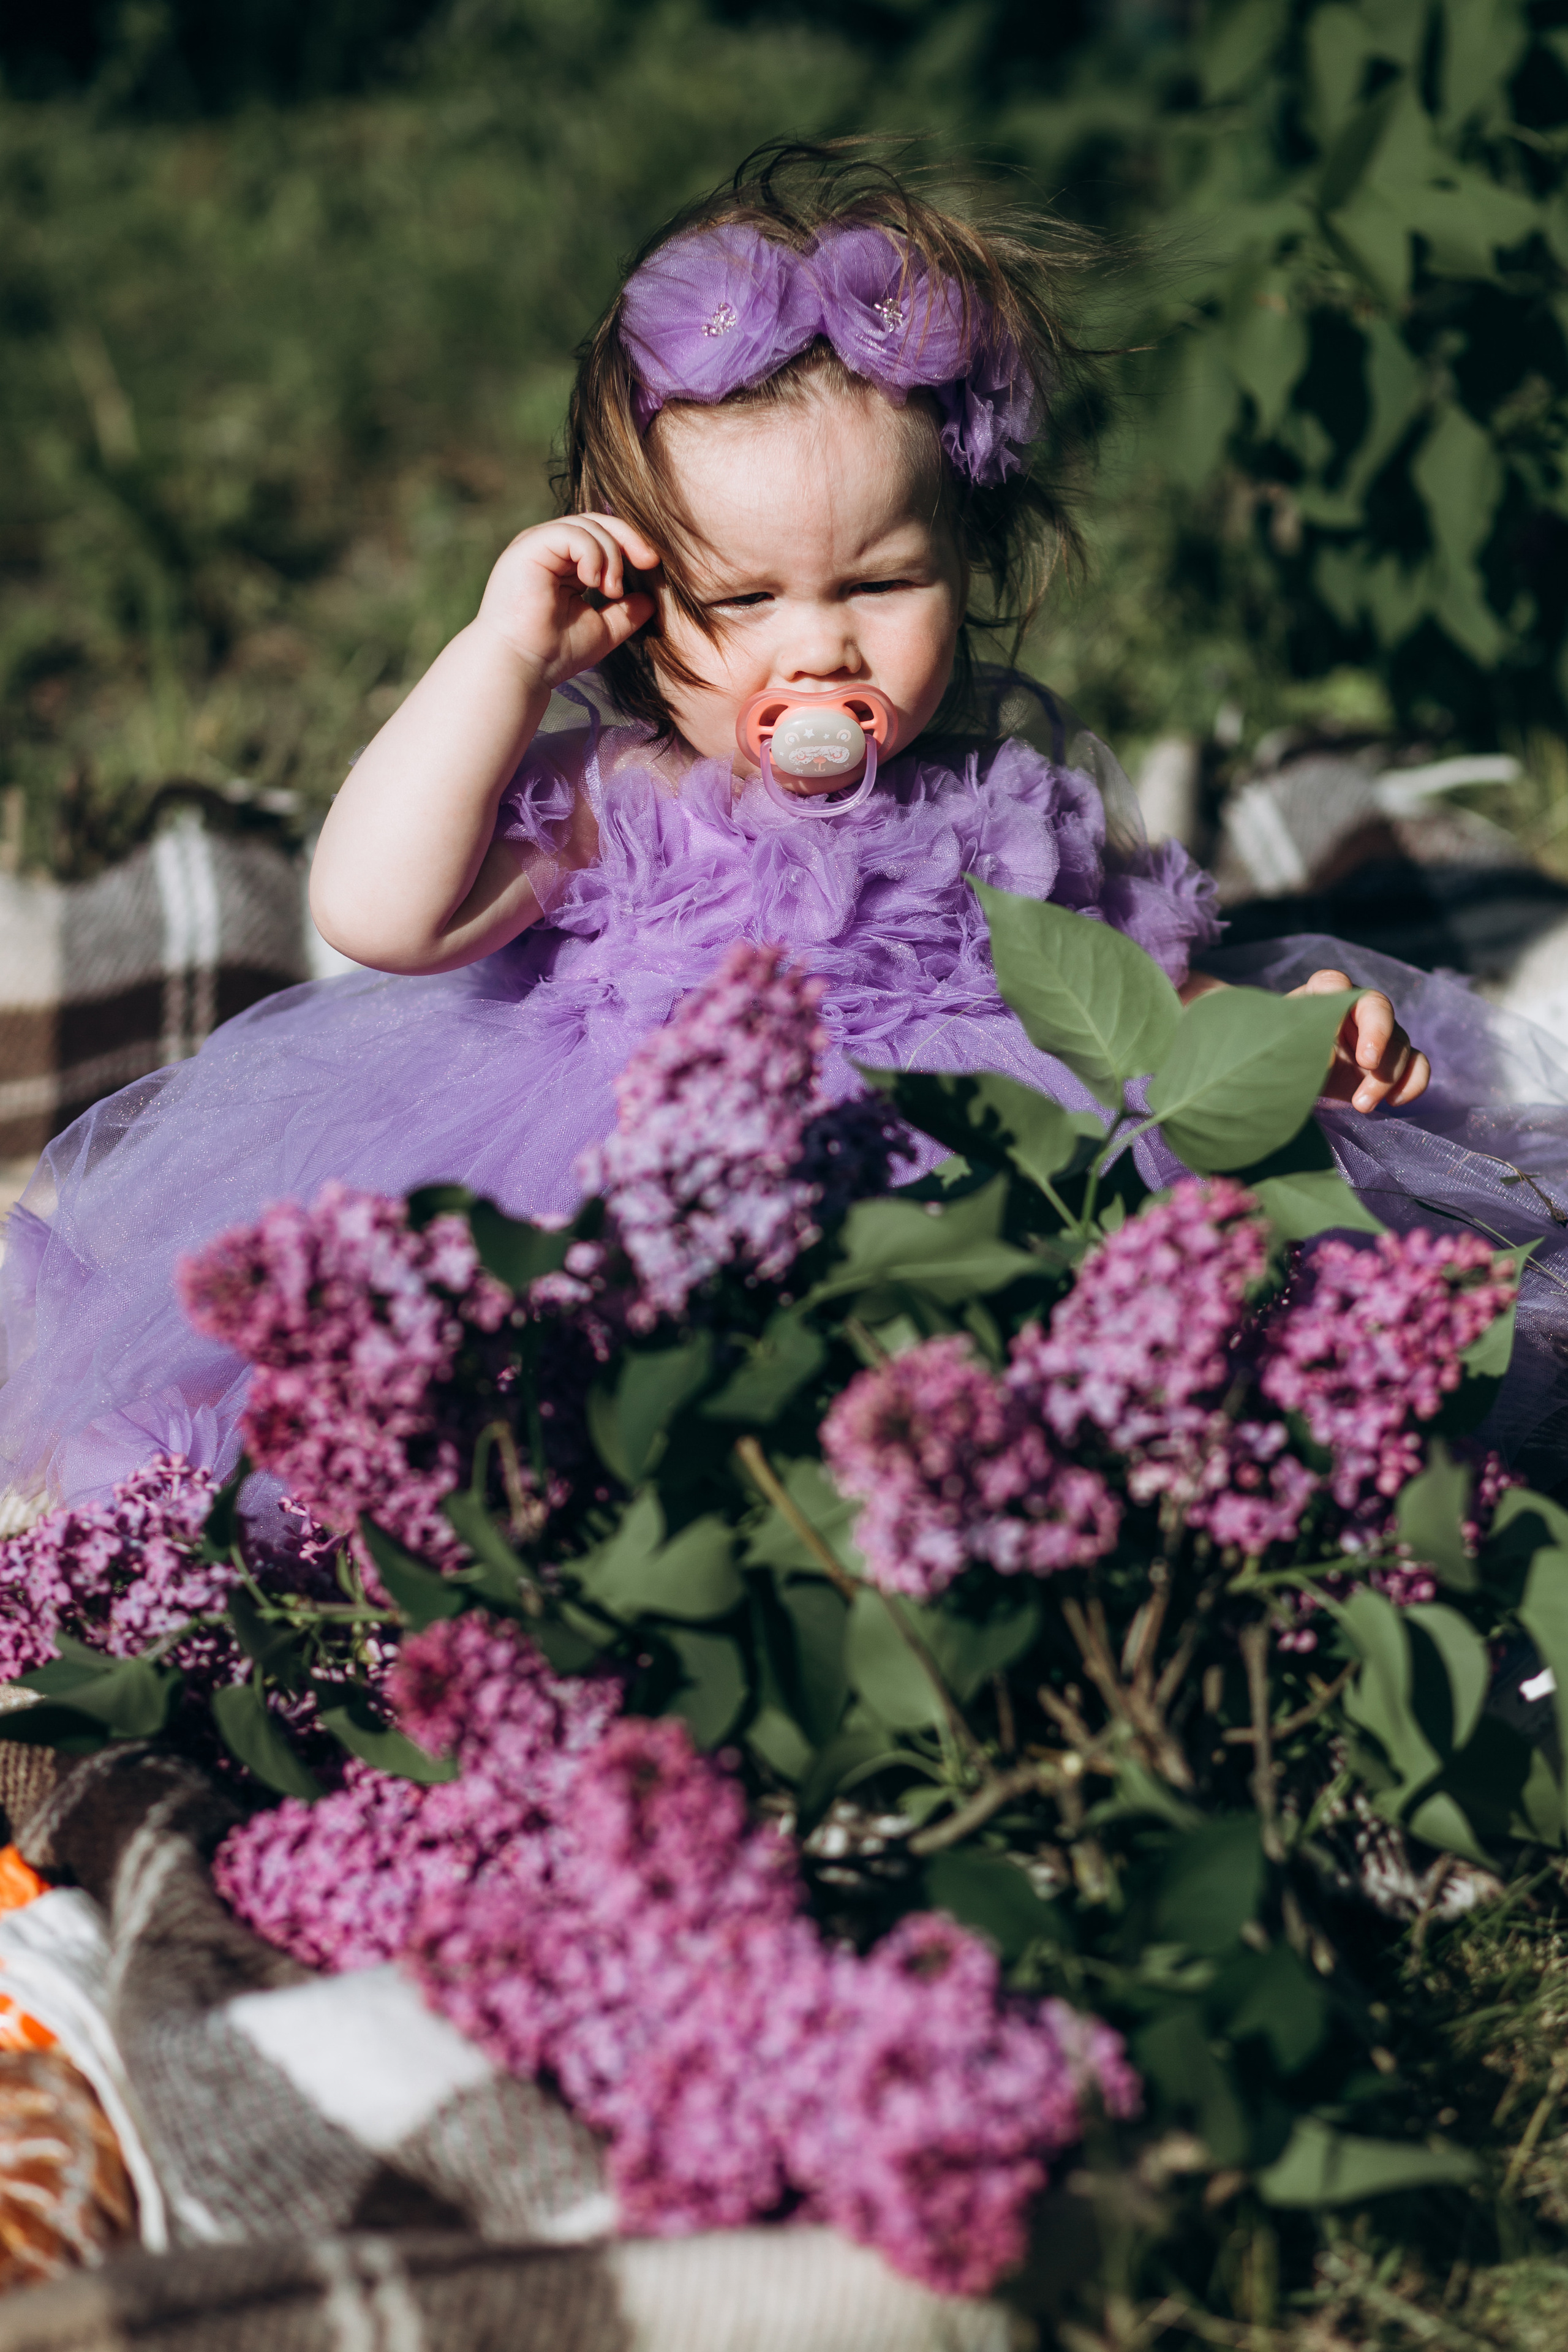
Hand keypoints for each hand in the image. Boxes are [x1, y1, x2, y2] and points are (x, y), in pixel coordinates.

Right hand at [474, 512, 660, 691]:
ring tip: (611, 590)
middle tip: (649, 561)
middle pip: (596, 522)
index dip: (629, 544)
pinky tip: (595, 581)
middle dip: (628, 538)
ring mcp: (535, 545)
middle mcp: (546, 549)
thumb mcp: (602, 630)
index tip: (652, 564)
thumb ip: (625, 612)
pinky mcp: (528, 547)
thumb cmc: (553, 654)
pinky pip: (571, 533)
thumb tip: (652, 599)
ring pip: (586, 526)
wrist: (522, 668)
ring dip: (610, 555)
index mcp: (561, 563)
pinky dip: (592, 553)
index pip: (600, 536)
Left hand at [1288, 969, 1429, 1111]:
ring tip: (1361, 1104)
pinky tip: (1395, 1102)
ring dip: (1387, 1074)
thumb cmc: (1278, 1065)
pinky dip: (1413, 1081)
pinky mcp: (1390, 1062)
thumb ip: (1299, 1049)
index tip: (1333, 1030)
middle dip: (1378, 1034)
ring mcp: (1376, 1035)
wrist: (1288, 1091)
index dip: (1338, 1000)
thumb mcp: (1279, 1056)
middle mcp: (1352, 1012)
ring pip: (1399, 1040)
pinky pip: (1417, 1063)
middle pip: (1378, 1008)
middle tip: (1368, 1064)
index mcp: (1319, 1000)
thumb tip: (1331, 1057)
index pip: (1333, 983)